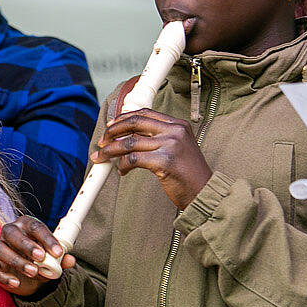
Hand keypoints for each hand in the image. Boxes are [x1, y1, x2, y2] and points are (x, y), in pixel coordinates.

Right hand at [0, 216, 75, 296]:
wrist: (27, 272)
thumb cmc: (41, 258)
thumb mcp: (52, 258)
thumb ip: (61, 259)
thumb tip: (70, 260)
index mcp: (26, 225)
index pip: (35, 227)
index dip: (47, 239)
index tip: (58, 252)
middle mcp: (9, 232)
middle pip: (11, 233)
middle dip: (26, 245)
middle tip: (41, 258)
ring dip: (16, 260)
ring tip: (33, 272)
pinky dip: (2, 276)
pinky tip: (16, 283)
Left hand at [93, 109, 212, 209]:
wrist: (204, 194)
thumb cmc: (188, 174)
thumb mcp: (177, 148)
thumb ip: (156, 138)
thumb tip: (126, 137)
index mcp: (178, 125)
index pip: (145, 113)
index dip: (124, 118)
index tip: (111, 126)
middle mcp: (175, 131)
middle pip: (134, 123)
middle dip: (113, 131)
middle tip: (101, 141)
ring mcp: (170, 145)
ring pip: (129, 142)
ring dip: (111, 150)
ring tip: (102, 157)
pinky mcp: (164, 161)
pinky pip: (133, 159)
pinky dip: (123, 165)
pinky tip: (122, 171)